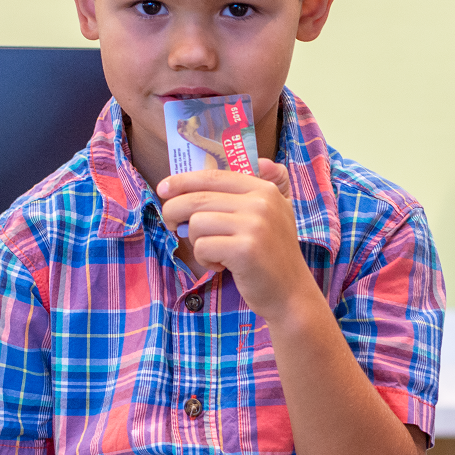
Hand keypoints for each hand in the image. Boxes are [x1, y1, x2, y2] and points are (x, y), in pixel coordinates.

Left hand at [158, 160, 317, 321]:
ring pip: (196, 223)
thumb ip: (266, 187)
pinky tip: (221, 266)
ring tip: (213, 252)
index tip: (163, 188)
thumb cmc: (273, 254)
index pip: (214, 176)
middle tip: (174, 225)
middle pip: (198, 198)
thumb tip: (261, 160)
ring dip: (196, 242)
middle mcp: (261, 203)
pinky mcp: (244, 250)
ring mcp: (254, 226)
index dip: (183, 180)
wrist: (290, 293)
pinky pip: (202, 246)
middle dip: (174, 211)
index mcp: (265, 189)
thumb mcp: (278, 213)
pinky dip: (204, 259)